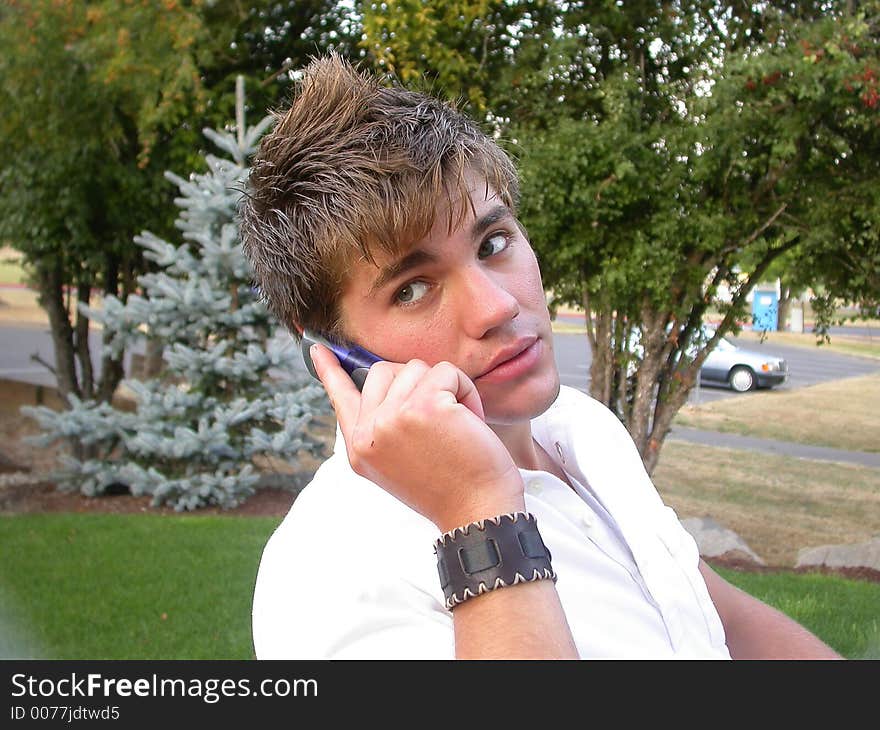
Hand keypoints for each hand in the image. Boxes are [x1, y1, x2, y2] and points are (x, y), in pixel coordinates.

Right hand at [310, 344, 525, 531]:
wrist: (477, 513)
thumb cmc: (450, 486)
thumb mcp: (400, 461)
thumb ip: (384, 426)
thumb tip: (384, 380)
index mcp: (360, 448)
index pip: (339, 398)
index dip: (329, 370)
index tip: (317, 348)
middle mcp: (369, 433)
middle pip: (384, 371)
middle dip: (417, 384)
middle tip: (439, 419)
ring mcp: (392, 418)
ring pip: (416, 368)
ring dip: (445, 388)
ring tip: (456, 425)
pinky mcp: (424, 406)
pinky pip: (447, 372)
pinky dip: (466, 391)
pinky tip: (469, 422)